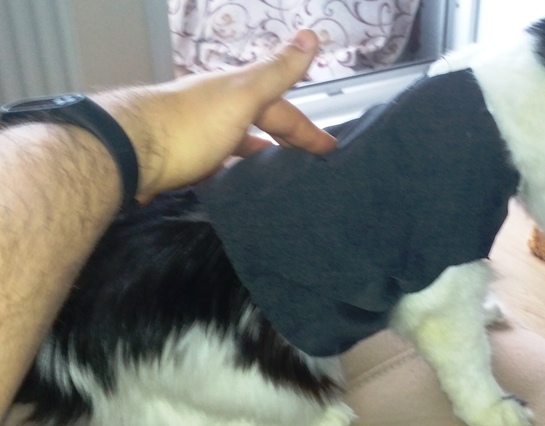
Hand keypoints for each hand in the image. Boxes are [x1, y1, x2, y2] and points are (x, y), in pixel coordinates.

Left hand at [94, 29, 335, 202]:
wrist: (128, 151)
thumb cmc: (191, 124)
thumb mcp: (242, 95)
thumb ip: (277, 70)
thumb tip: (311, 34)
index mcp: (236, 94)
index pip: (283, 111)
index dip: (308, 129)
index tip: (330, 148)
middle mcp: (217, 109)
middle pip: (260, 124)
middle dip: (285, 139)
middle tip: (307, 164)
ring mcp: (198, 134)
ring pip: (237, 144)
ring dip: (258, 155)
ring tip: (276, 177)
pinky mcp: (181, 160)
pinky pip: (217, 164)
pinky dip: (232, 171)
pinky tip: (236, 186)